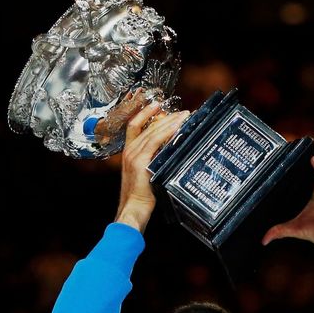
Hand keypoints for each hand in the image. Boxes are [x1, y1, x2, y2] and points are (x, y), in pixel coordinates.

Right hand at [115, 104, 189, 232]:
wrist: (134, 208)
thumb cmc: (142, 195)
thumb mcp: (146, 173)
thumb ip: (153, 160)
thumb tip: (169, 149)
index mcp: (128, 152)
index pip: (134, 125)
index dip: (144, 112)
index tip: (157, 104)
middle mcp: (129, 151)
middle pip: (147, 126)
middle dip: (166, 116)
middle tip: (183, 113)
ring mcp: (133, 155)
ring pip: (152, 131)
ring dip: (170, 122)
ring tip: (185, 117)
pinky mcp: (140, 162)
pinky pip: (155, 141)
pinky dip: (167, 132)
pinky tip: (178, 128)